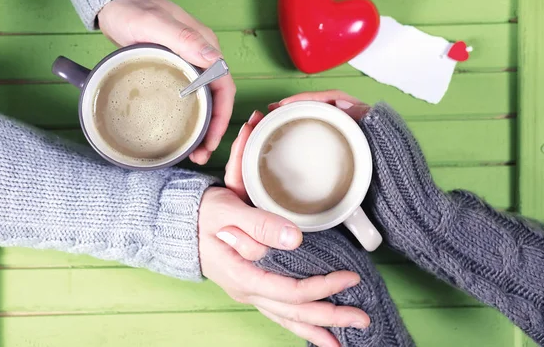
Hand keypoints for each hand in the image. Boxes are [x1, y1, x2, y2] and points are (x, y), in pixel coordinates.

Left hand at [98, 0, 235, 164]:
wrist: (118, 1)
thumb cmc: (134, 10)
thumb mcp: (156, 24)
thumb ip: (184, 39)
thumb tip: (215, 60)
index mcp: (205, 47)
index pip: (224, 86)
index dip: (222, 116)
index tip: (211, 139)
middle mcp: (202, 58)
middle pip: (218, 99)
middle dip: (214, 130)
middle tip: (201, 154)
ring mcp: (190, 65)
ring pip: (205, 101)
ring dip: (203, 128)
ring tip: (194, 151)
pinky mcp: (176, 71)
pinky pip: (190, 98)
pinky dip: (190, 118)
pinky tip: (183, 132)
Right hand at [222, 90, 371, 345]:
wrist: (180, 222)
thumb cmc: (204, 214)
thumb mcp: (228, 210)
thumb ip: (259, 224)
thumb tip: (293, 238)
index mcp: (243, 275)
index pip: (290, 291)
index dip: (322, 288)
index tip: (349, 278)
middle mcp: (248, 291)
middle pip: (294, 312)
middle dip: (330, 316)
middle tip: (362, 317)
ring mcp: (249, 293)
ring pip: (287, 318)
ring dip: (318, 328)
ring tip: (345, 337)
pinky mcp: (251, 289)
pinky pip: (279, 314)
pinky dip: (299, 325)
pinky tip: (315, 332)